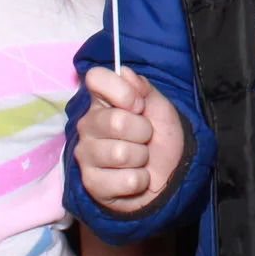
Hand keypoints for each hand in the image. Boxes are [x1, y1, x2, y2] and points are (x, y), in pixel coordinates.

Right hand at [74, 66, 184, 214]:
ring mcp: (85, 155)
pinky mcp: (91, 183)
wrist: (168, 175)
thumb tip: (124, 72)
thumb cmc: (160, 138)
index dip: (123, 91)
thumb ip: (143, 88)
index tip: (139, 105)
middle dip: (143, 132)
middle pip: (116, 121)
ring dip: (142, 158)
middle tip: (145, 138)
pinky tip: (134, 178)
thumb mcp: (160, 109)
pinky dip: (140, 180)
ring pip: (121, 153)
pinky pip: (126, 180)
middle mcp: (87, 125)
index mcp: (101, 101)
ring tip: (140, 159)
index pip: (96, 78)